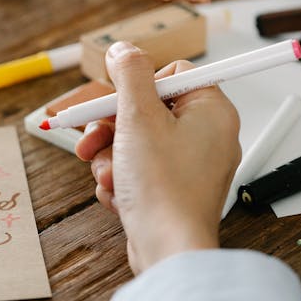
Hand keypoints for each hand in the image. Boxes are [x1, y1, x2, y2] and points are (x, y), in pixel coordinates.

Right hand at [75, 42, 240, 273]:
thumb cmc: (164, 189)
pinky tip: (117, 195)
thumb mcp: (138, 116)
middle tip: (90, 139)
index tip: (112, 96)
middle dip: (110, 129)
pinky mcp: (173, 191)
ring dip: (111, 158)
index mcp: (210, 111)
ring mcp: (189, 167)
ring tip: (107, 176)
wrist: (168, 250)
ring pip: (136, 144)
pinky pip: (139, 172)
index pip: (171, 75)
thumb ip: (130, 75)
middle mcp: (206, 137)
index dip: (136, 85)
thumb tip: (124, 50)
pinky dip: (121, 181)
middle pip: (147, 111)